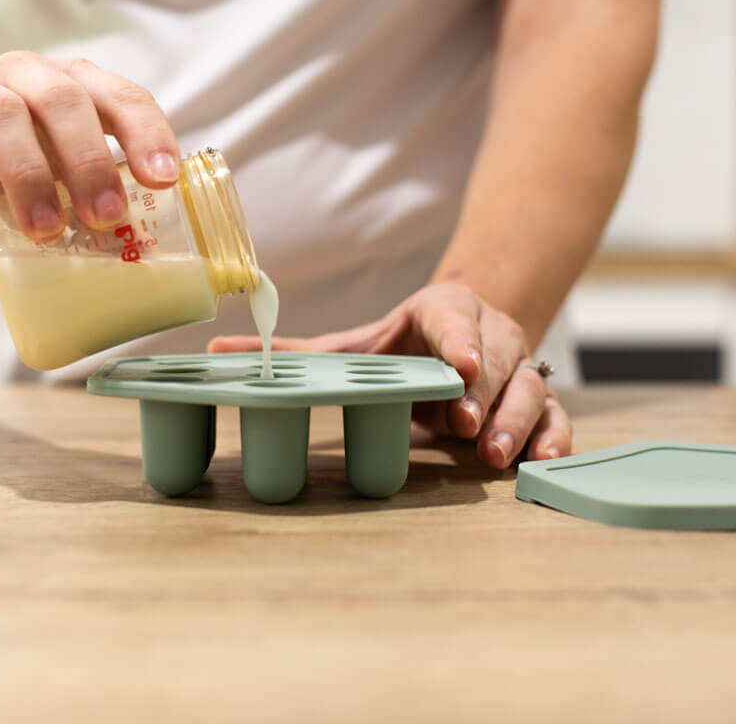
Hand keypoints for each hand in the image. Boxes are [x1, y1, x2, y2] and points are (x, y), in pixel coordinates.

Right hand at [0, 52, 179, 237]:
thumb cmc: (13, 151)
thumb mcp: (60, 165)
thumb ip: (95, 189)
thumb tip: (148, 248)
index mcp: (72, 87)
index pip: (121, 99)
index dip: (147, 134)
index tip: (164, 180)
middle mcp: (24, 78)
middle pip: (64, 102)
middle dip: (91, 161)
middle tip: (107, 219)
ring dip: (25, 171)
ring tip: (42, 228)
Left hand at [208, 282, 571, 469]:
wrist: (464, 332)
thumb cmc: (403, 342)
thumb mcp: (356, 343)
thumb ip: (299, 349)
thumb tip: (216, 348)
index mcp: (443, 309)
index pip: (454, 317)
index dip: (458, 341)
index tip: (454, 366)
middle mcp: (488, 333)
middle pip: (494, 358)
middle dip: (481, 391)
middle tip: (461, 425)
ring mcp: (519, 365)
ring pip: (529, 387)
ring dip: (513, 420)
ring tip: (490, 454)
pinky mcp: (539, 396)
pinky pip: (556, 416)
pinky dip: (552, 438)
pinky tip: (539, 462)